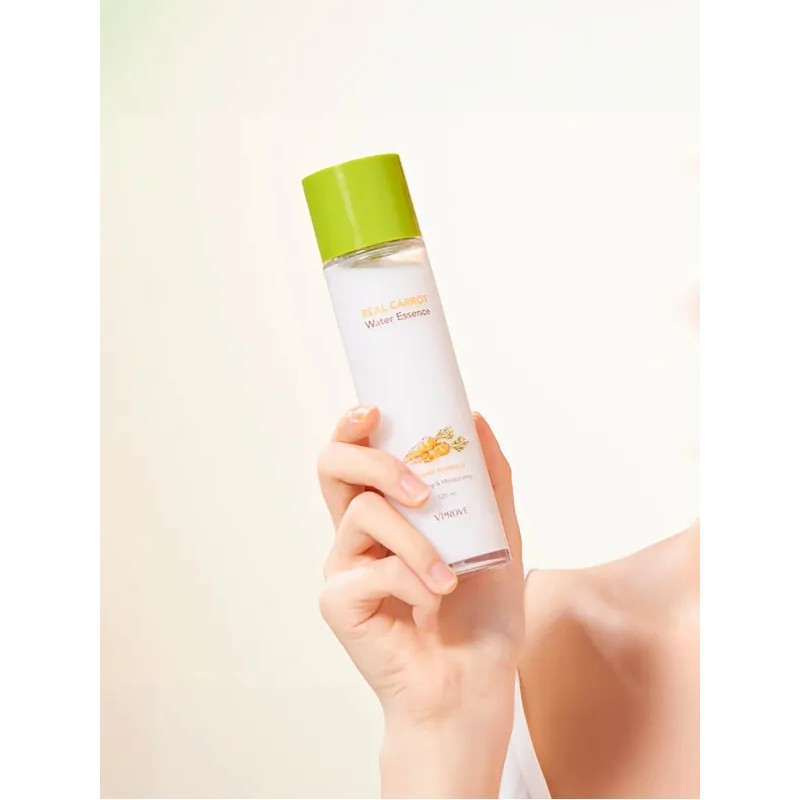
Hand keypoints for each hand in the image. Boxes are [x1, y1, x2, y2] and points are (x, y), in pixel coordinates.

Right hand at [317, 407, 523, 795]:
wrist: (472, 685)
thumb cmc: (483, 616)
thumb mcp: (498, 536)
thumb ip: (489, 480)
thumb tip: (476, 417)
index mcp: (387, 516)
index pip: (354, 457)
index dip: (352, 426)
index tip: (373, 410)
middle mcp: (356, 535)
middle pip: (333, 467)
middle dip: (374, 460)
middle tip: (419, 489)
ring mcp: (343, 568)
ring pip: (365, 514)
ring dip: (417, 540)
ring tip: (449, 577)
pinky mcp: (338, 602)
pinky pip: (373, 569)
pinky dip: (414, 581)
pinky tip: (432, 605)